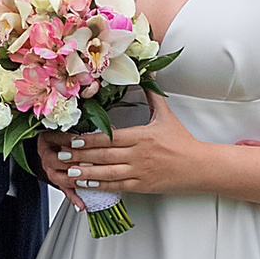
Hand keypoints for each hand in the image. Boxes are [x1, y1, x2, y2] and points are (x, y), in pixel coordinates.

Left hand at [45, 98, 215, 201]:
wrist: (199, 166)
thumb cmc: (182, 140)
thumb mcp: (165, 114)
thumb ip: (152, 94)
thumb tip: (147, 72)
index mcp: (141, 136)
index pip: (110, 138)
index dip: (90, 140)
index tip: (72, 140)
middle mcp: (138, 154)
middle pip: (104, 155)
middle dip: (80, 156)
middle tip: (59, 155)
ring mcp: (140, 172)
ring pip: (108, 173)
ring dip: (86, 173)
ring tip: (68, 172)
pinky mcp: (142, 186)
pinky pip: (117, 186)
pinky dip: (100, 186)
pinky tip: (86, 184)